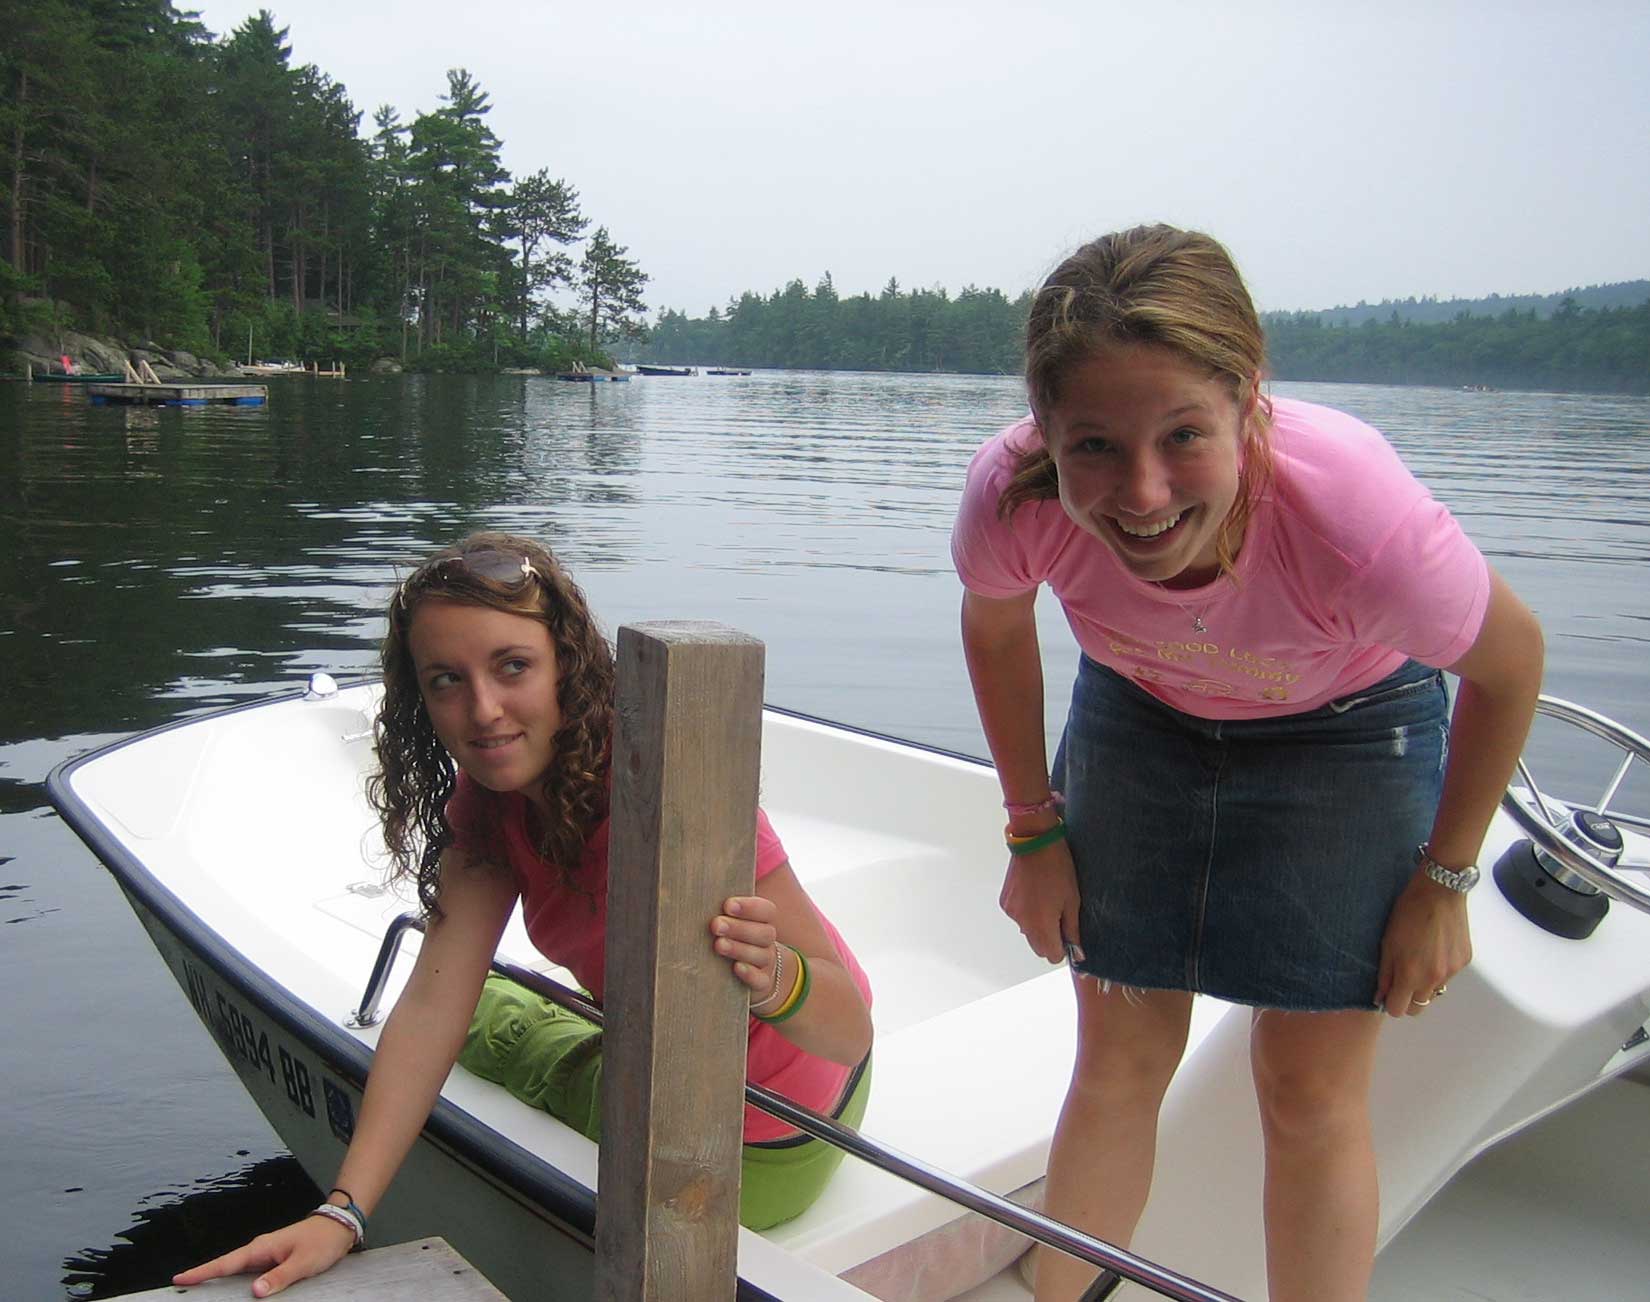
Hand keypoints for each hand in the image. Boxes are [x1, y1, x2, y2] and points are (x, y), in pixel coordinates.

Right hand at [172, 1213, 354, 1296]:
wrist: (338, 1227)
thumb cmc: (321, 1242)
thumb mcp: (302, 1262)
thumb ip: (279, 1277)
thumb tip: (254, 1291)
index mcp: (261, 1248)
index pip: (226, 1263)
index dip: (202, 1272)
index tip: (180, 1278)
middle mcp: (258, 1251)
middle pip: (225, 1268)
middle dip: (203, 1278)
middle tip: (182, 1290)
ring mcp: (264, 1255)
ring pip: (236, 1271)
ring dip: (219, 1281)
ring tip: (199, 1293)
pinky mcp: (272, 1260)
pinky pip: (249, 1273)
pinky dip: (236, 1281)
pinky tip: (232, 1292)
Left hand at [710, 895, 781, 1002]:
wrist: (750, 974)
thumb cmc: (730, 939)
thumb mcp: (728, 923)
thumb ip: (719, 911)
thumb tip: (687, 891)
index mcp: (762, 921)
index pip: (766, 910)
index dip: (750, 907)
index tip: (727, 905)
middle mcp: (766, 941)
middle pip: (764, 933)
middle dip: (739, 928)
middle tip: (716, 925)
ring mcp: (766, 963)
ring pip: (761, 955)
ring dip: (739, 949)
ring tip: (718, 945)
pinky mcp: (762, 983)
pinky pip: (761, 980)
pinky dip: (750, 974)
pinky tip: (736, 968)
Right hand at [999, 838, 1081, 964]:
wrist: (1035, 842)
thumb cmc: (1058, 868)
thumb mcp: (1073, 900)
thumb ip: (1072, 930)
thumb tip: (1077, 952)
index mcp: (1041, 924)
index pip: (1052, 956)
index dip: (1063, 948)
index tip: (1069, 934)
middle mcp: (1022, 922)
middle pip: (1038, 948)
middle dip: (1050, 939)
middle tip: (1060, 917)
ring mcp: (1012, 912)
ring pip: (1027, 932)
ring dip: (1038, 925)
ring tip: (1048, 900)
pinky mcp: (1005, 902)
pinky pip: (1019, 917)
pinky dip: (1027, 912)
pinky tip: (1036, 894)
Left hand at [1375, 873, 1471, 1017]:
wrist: (1440, 892)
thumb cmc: (1408, 913)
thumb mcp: (1387, 943)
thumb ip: (1384, 974)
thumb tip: (1380, 997)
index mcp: (1411, 975)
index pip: (1398, 1010)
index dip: (1390, 1003)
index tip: (1387, 992)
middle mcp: (1434, 979)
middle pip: (1418, 1008)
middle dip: (1407, 999)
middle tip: (1400, 980)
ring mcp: (1452, 972)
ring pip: (1434, 992)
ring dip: (1423, 984)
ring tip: (1418, 959)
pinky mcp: (1464, 962)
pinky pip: (1448, 977)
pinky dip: (1438, 971)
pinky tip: (1433, 950)